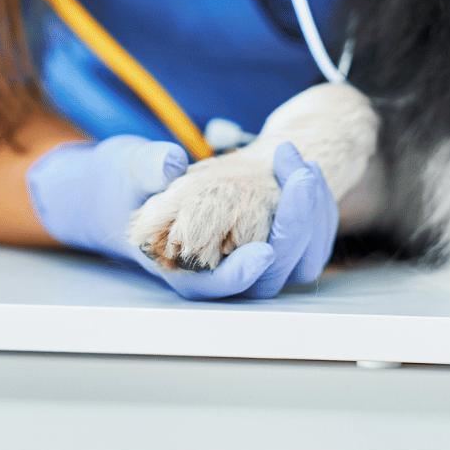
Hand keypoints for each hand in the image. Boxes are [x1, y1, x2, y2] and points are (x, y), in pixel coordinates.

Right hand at [27, 136, 334, 299]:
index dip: (241, 274)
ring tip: (301, 164)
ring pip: (303, 255)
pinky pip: (312, 237)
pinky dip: (315, 205)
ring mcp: (258, 264)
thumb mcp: (134, 172)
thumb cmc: (137, 186)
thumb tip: (169, 163)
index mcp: (185, 270)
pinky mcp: (280, 246)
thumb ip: (148, 170)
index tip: (264, 252)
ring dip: (312, 210)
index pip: (220, 286)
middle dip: (295, 223)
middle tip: (302, 175)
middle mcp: (226, 275)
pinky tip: (304, 169)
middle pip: (275, 270)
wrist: (153, 186)